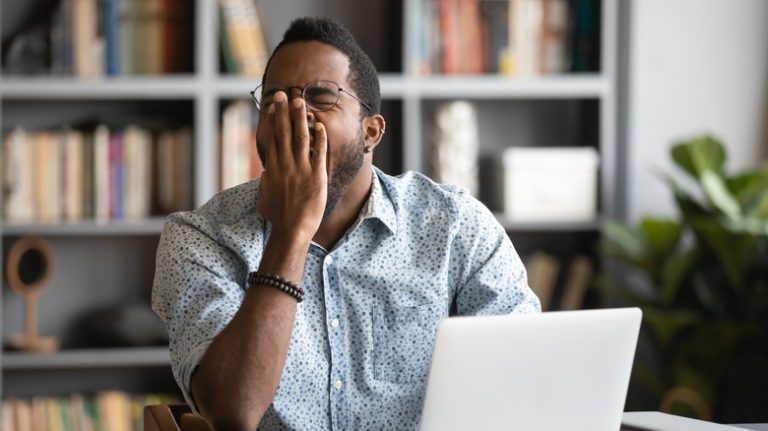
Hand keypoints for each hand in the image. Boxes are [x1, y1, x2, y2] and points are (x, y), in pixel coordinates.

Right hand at [257, 91, 327, 244]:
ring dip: (300, 118)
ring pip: (300, 137)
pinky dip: (319, 138)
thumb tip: (265, 173)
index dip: (273, 120)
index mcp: (272, 168)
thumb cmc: (278, 218)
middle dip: (283, 112)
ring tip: (300, 101)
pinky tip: (319, 124)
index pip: (272, 138)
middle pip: (284, 132)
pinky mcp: (316, 176)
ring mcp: (301, 169)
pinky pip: (319, 152)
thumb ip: (265, 182)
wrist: (292, 230)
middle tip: (283, 94)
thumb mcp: (264, 197)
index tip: (273, 106)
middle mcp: (285, 165)